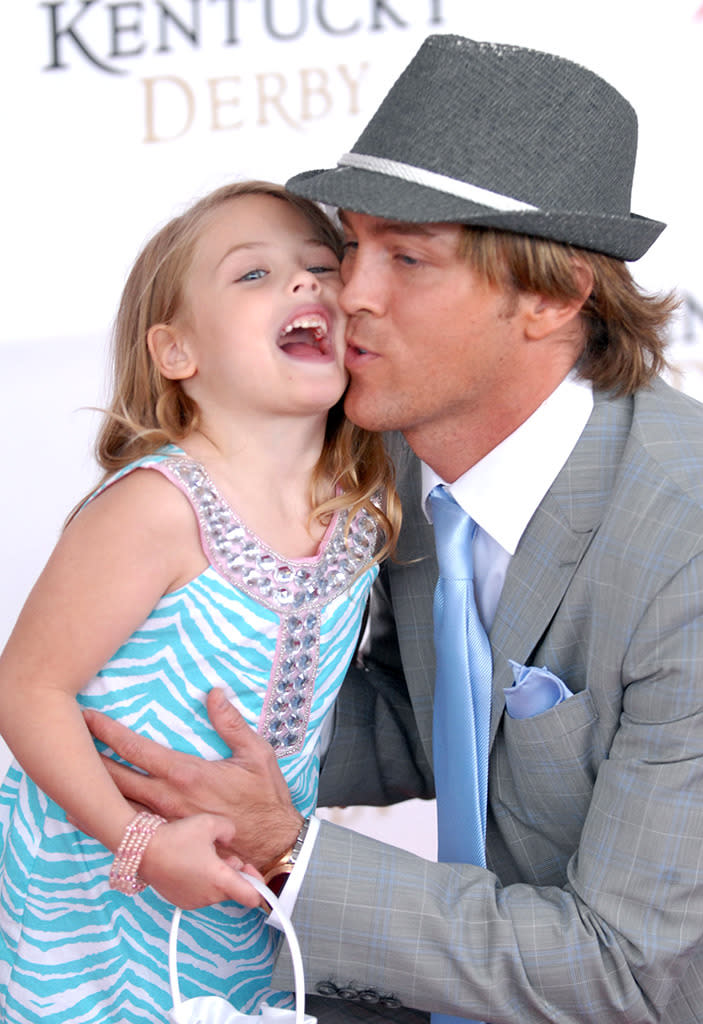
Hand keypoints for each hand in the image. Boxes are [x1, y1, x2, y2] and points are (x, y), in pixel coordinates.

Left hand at [83, 689, 303, 867]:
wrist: (272, 847)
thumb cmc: (265, 799)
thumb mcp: (256, 753)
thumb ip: (231, 723)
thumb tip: (213, 693)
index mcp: (186, 773)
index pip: (136, 749)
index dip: (108, 732)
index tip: (88, 717)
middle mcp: (167, 799)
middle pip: (115, 778)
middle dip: (87, 758)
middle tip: (63, 740)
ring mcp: (164, 824)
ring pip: (115, 806)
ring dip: (89, 790)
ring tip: (63, 775)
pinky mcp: (167, 842)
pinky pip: (127, 830)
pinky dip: (102, 819)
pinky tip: (85, 813)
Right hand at [138, 813, 262, 910]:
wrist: (143, 849)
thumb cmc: (176, 837)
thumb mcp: (210, 823)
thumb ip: (229, 830)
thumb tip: (229, 840)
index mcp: (220, 879)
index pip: (252, 897)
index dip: (259, 886)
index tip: (254, 873)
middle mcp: (209, 896)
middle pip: (235, 891)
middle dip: (235, 874)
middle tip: (224, 855)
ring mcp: (194, 901)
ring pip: (218, 892)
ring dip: (218, 877)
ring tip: (203, 857)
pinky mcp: (181, 901)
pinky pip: (202, 894)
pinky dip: (203, 882)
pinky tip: (191, 865)